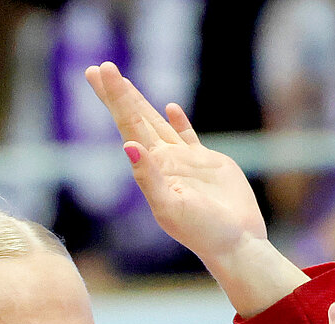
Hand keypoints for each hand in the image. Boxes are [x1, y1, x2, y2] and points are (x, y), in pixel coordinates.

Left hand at [84, 62, 268, 266]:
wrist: (235, 243)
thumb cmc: (203, 231)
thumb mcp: (170, 207)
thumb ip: (149, 178)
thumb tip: (128, 145)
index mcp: (152, 168)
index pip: (128, 124)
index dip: (115, 97)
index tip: (100, 71)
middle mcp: (164, 161)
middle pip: (135, 118)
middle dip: (118, 94)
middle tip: (99, 69)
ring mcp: (185, 161)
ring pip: (157, 122)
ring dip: (139, 102)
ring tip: (123, 82)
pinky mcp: (207, 164)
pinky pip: (187, 136)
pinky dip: (178, 122)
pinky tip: (170, 108)